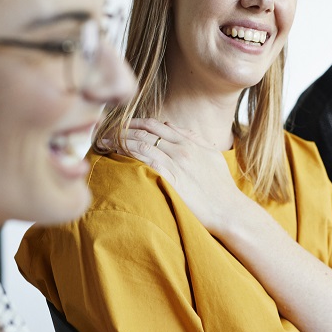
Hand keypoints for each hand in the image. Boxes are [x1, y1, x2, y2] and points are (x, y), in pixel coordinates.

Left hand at [114, 118, 241, 231]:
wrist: (228, 209)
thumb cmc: (221, 187)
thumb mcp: (212, 155)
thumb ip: (193, 138)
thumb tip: (172, 127)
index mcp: (190, 142)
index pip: (156, 124)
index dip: (134, 122)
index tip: (120, 125)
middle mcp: (181, 148)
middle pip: (144, 131)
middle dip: (121, 128)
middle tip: (104, 132)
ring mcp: (176, 162)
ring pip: (141, 142)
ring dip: (119, 139)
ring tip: (103, 141)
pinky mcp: (171, 178)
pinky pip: (145, 159)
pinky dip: (128, 152)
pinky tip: (116, 153)